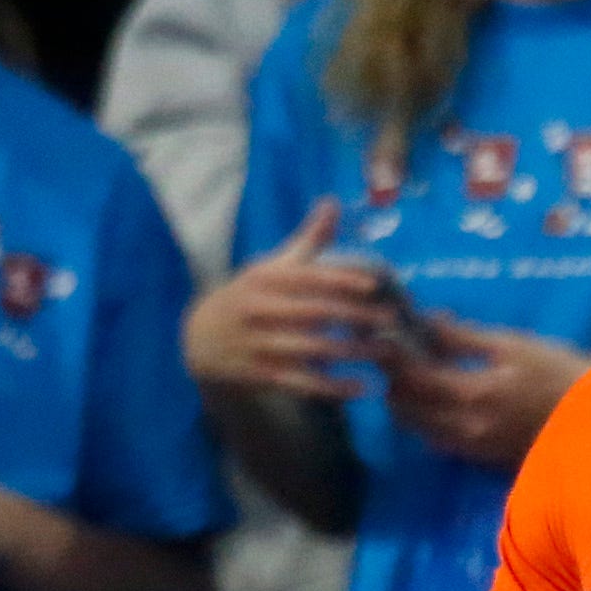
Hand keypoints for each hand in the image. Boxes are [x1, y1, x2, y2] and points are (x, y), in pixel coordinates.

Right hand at [187, 201, 391, 399]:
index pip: (308, 277)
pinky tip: (360, 388)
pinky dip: (332, 387)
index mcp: (266, 279)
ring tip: (385, 352)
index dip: (341, 279)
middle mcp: (261, 309)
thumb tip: (333, 202)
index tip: (374, 284)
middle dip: (356, 316)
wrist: (199, 339)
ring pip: (313, 349)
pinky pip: (302, 382)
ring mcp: (261, 344)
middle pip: (316, 312)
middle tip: (392, 320)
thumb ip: (307, 240)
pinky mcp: (262, 374)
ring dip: (351, 352)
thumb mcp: (270, 267)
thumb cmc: (247, 297)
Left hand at [379, 320, 590, 470]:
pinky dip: (427, 421)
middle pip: (405, 409)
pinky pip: (438, 441)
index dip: (392, 358)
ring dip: (406, 404)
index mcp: (472, 393)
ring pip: (418, 429)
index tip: (386, 338)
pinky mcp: (481, 459)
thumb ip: (465, 337)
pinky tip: (436, 401)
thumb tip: (427, 323)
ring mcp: (471, 448)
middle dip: (393, 382)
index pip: (412, 377)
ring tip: (413, 378)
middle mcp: (464, 427)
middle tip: (395, 358)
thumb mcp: (515, 344)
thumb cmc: (561, 373)